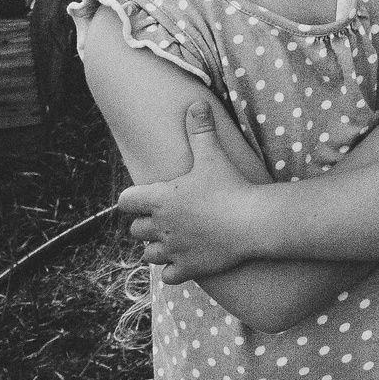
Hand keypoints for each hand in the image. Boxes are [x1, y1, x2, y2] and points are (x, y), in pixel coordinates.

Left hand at [117, 102, 267, 283]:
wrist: (252, 222)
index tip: (145, 197)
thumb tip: (196, 104)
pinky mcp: (188, 268)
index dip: (132, 199)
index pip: (125, 202)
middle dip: (147, 224)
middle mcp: (160, 227)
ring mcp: (173, 250)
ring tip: (174, 239)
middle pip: (135, 230)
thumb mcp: (214, 156)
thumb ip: (201, 131)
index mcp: (160, 200)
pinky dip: (173, 270)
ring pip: (148, 255)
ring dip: (157, 248)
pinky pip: (167, 276)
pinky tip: (186, 259)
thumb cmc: (231, 186)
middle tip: (166, 217)